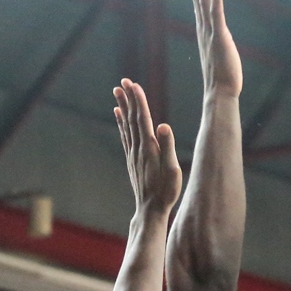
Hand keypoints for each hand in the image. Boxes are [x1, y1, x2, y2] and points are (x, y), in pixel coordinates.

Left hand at [114, 78, 180, 215]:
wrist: (150, 209)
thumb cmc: (166, 191)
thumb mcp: (172, 170)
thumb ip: (168, 147)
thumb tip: (163, 125)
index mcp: (149, 148)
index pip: (143, 119)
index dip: (139, 100)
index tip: (134, 84)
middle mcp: (138, 148)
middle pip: (132, 118)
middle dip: (128, 98)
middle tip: (123, 81)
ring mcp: (133, 153)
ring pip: (126, 124)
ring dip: (122, 106)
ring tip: (117, 91)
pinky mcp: (132, 158)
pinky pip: (125, 135)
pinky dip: (121, 122)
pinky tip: (118, 114)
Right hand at [191, 0, 242, 99]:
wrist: (221, 92)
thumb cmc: (222, 77)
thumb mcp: (220, 52)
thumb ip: (218, 41)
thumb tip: (219, 36)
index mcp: (205, 29)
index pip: (200, 0)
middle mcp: (204, 27)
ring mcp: (210, 31)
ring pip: (204, 0)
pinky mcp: (219, 37)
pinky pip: (216, 13)